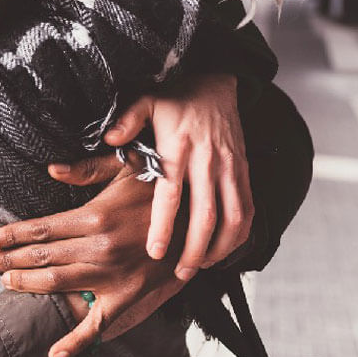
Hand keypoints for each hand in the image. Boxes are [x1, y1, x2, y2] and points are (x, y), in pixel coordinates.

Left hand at [0, 152, 184, 356]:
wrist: (203, 221)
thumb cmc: (161, 190)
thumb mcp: (126, 168)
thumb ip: (86, 170)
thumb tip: (50, 168)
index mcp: (95, 216)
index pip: (40, 228)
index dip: (10, 236)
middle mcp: (99, 248)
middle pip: (42, 256)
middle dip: (9, 260)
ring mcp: (112, 276)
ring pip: (57, 283)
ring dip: (27, 284)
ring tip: (5, 282)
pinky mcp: (128, 297)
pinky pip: (99, 324)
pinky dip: (76, 342)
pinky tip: (54, 353)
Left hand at [104, 73, 252, 280]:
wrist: (216, 83)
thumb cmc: (175, 98)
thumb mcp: (146, 102)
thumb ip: (127, 122)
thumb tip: (109, 138)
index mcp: (178, 150)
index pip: (171, 196)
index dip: (165, 226)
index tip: (156, 251)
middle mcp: (207, 162)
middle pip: (206, 216)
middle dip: (195, 249)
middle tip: (181, 272)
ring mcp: (230, 168)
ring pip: (234, 217)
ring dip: (221, 247)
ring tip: (203, 265)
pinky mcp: (243, 171)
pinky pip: (248, 208)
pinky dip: (240, 233)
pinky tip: (226, 248)